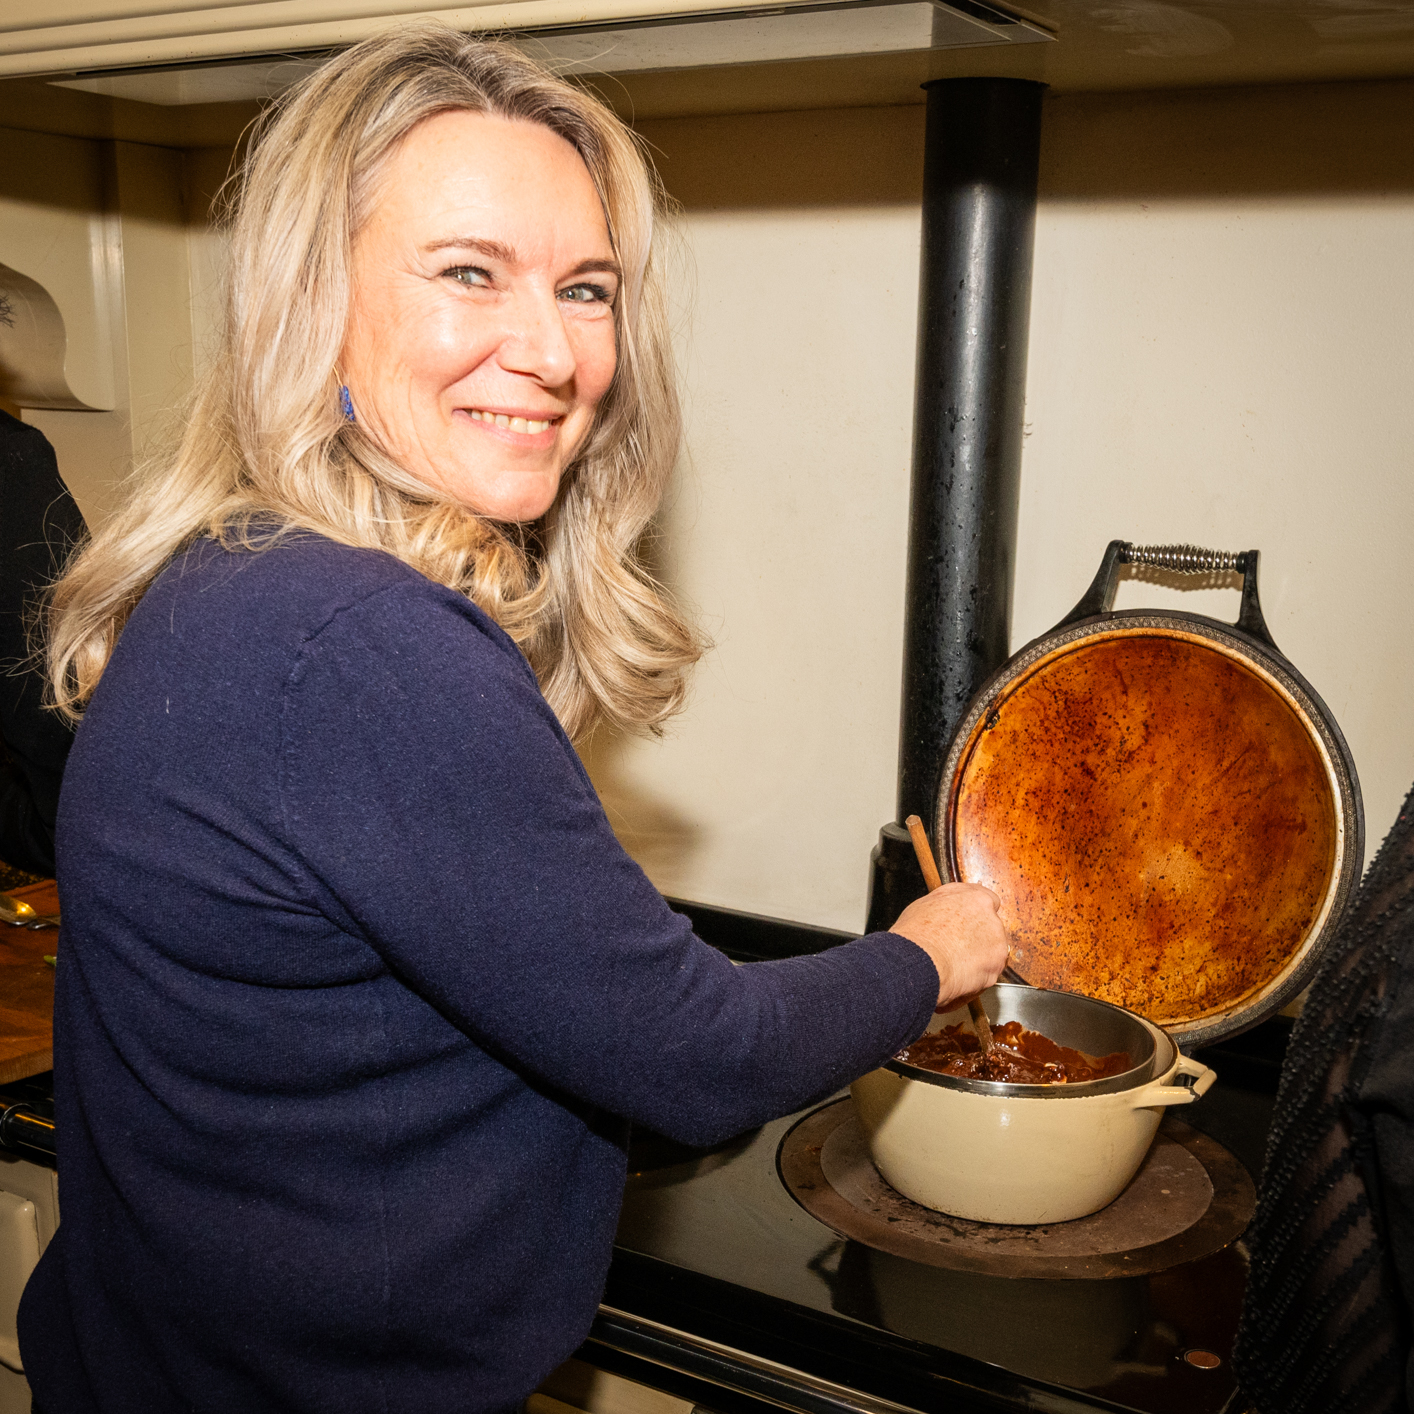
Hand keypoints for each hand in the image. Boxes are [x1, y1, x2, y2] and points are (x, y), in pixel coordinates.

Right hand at [890, 882, 1009, 1010]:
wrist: (920, 963)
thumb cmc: (917, 935)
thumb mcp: (926, 904)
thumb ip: (947, 903)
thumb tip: (947, 907)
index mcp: (976, 899)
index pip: (988, 901)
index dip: (975, 914)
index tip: (968, 922)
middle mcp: (992, 919)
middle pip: (990, 928)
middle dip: (977, 937)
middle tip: (956, 945)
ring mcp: (997, 945)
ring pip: (991, 952)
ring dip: (978, 957)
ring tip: (953, 962)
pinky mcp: (995, 968)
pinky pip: (987, 973)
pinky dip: (976, 977)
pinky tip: (957, 975)